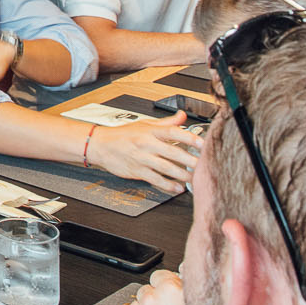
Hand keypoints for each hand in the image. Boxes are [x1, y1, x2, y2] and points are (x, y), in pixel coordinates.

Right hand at [87, 112, 201, 193]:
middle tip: (204, 165)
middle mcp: (146, 144)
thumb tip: (182, 116)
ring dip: (182, 175)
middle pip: (173, 152)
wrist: (101, 145)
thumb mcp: (144, 124)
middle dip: (190, 160)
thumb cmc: (123, 134)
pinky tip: (177, 188)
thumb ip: (166, 123)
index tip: (202, 144)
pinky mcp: (137, 171)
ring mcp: (142, 158)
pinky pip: (155, 179)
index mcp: (150, 131)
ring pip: (166, 168)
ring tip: (194, 179)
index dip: (189, 138)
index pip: (173, 132)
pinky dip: (167, 185)